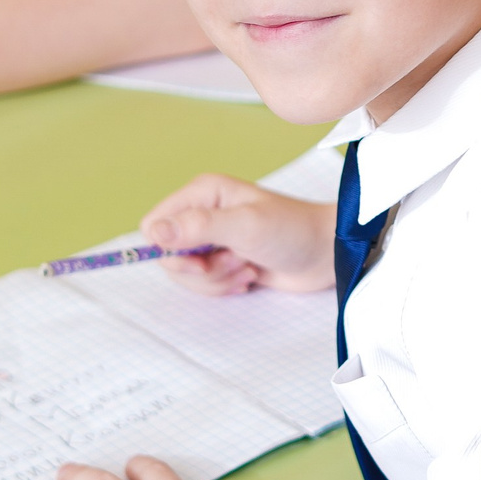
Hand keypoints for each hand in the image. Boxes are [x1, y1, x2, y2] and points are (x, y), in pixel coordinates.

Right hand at [142, 172, 334, 292]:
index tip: (198, 260)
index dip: (168, 248)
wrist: (327, 253)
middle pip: (168, 254)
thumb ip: (199, 227)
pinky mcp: (225, 261)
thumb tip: (153, 232)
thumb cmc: (292, 231)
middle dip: (200, 269)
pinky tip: (250, 277)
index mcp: (203, 193)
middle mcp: (203, 213)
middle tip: (235, 261)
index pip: (154, 223)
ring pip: (187, 273)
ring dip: (216, 280)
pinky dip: (224, 286)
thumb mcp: (244, 226)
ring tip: (247, 268)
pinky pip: (204, 283)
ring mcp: (214, 239)